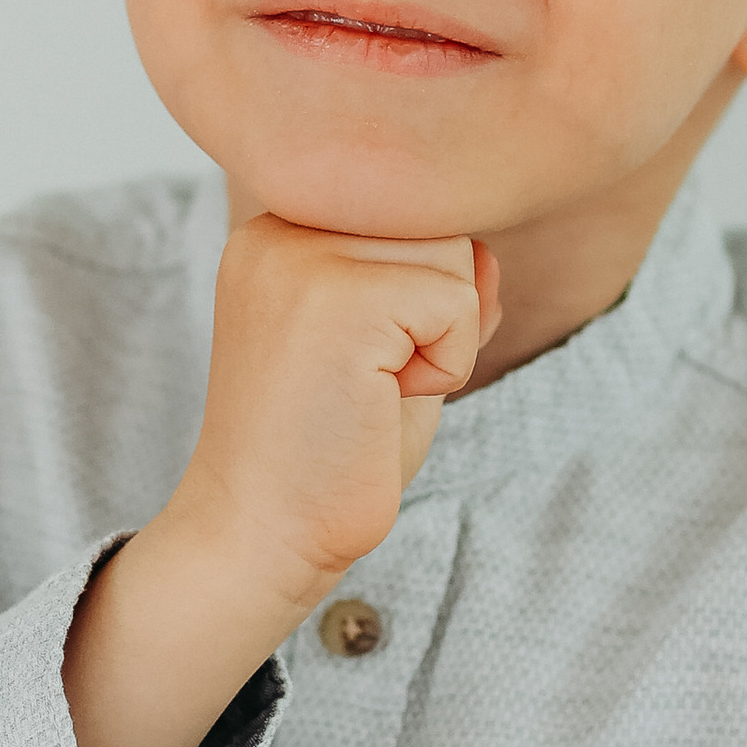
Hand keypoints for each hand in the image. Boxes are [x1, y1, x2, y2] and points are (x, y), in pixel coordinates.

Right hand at [62, 218, 498, 746]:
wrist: (259, 535)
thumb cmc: (327, 452)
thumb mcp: (391, 349)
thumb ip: (433, 287)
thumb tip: (486, 250)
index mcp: (279, 230)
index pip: (410, 212)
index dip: (422, 300)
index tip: (362, 366)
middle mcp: (278, 228)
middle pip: (437, 226)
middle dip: (436, 316)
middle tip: (366, 384)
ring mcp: (300, 258)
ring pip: (454, 255)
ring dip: (443, 338)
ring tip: (371, 389)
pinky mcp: (335, 299)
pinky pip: (455, 302)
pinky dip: (446, 365)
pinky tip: (379, 402)